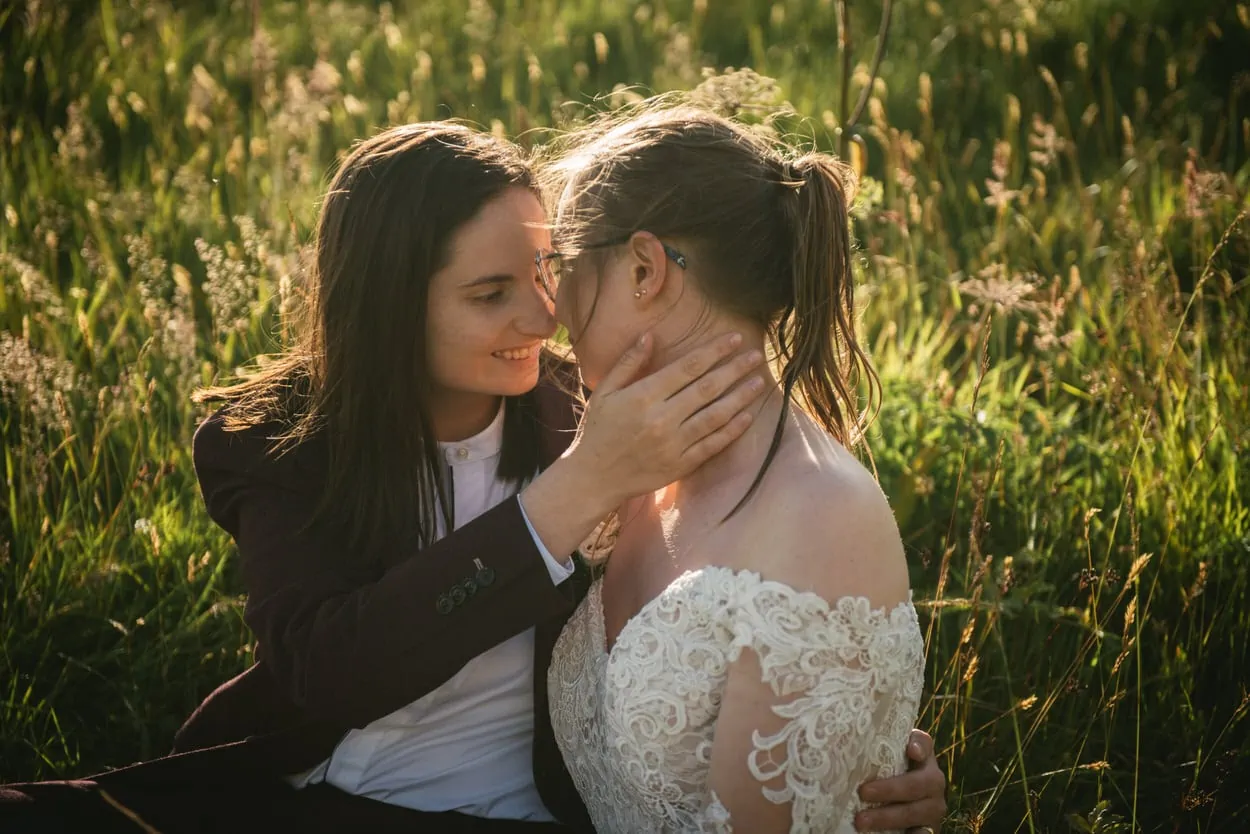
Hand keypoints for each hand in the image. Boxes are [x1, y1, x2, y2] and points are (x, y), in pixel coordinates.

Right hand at [570, 331, 766, 504]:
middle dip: (735, 369)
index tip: (734, 338)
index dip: (714, 351)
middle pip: (707, 388)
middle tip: (756, 355)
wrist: (593, 478)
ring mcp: (673, 444)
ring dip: (740, 397)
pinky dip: (732, 430)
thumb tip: (650, 335)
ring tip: (759, 382)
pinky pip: (712, 445)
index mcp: (643, 396)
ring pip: (715, 416)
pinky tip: (747, 416)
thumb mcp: (604, 392)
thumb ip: (628, 363)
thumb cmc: (597, 431)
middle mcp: (661, 418)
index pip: (687, 367)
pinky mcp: (680, 465)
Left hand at [854, 730, 946, 832]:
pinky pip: (921, 833)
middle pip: (916, 783)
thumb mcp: (883, 759)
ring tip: (861, 821)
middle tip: (863, 792)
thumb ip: (872, 748)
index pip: (925, 744)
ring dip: (887, 817)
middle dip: (889, 789)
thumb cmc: (884, 773)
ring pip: (915, 812)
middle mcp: (934, 781)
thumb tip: (838, 736)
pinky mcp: (929, 829)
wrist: (901, 802)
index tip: (911, 751)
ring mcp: (933, 807)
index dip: (919, 746)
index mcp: (923, 758)